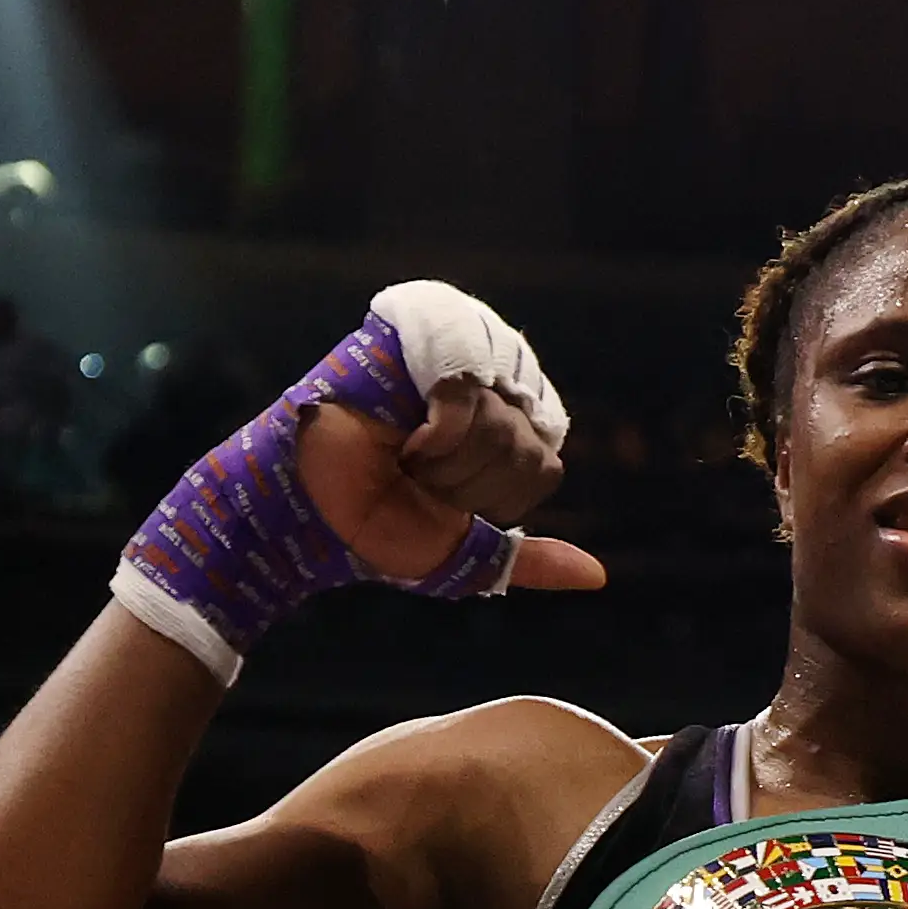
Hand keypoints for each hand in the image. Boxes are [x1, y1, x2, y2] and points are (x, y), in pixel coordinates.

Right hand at [299, 380, 603, 593]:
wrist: (308, 517)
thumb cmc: (374, 527)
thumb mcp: (464, 556)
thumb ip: (530, 562)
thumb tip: (599, 576)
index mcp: (504, 433)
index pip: (544, 468)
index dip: (492, 502)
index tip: (439, 503)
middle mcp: (489, 389)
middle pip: (529, 447)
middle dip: (468, 487)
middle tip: (414, 479)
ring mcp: (457, 354)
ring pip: (503, 424)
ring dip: (448, 464)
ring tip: (404, 458)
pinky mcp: (421, 332)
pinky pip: (470, 390)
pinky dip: (441, 436)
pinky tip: (404, 438)